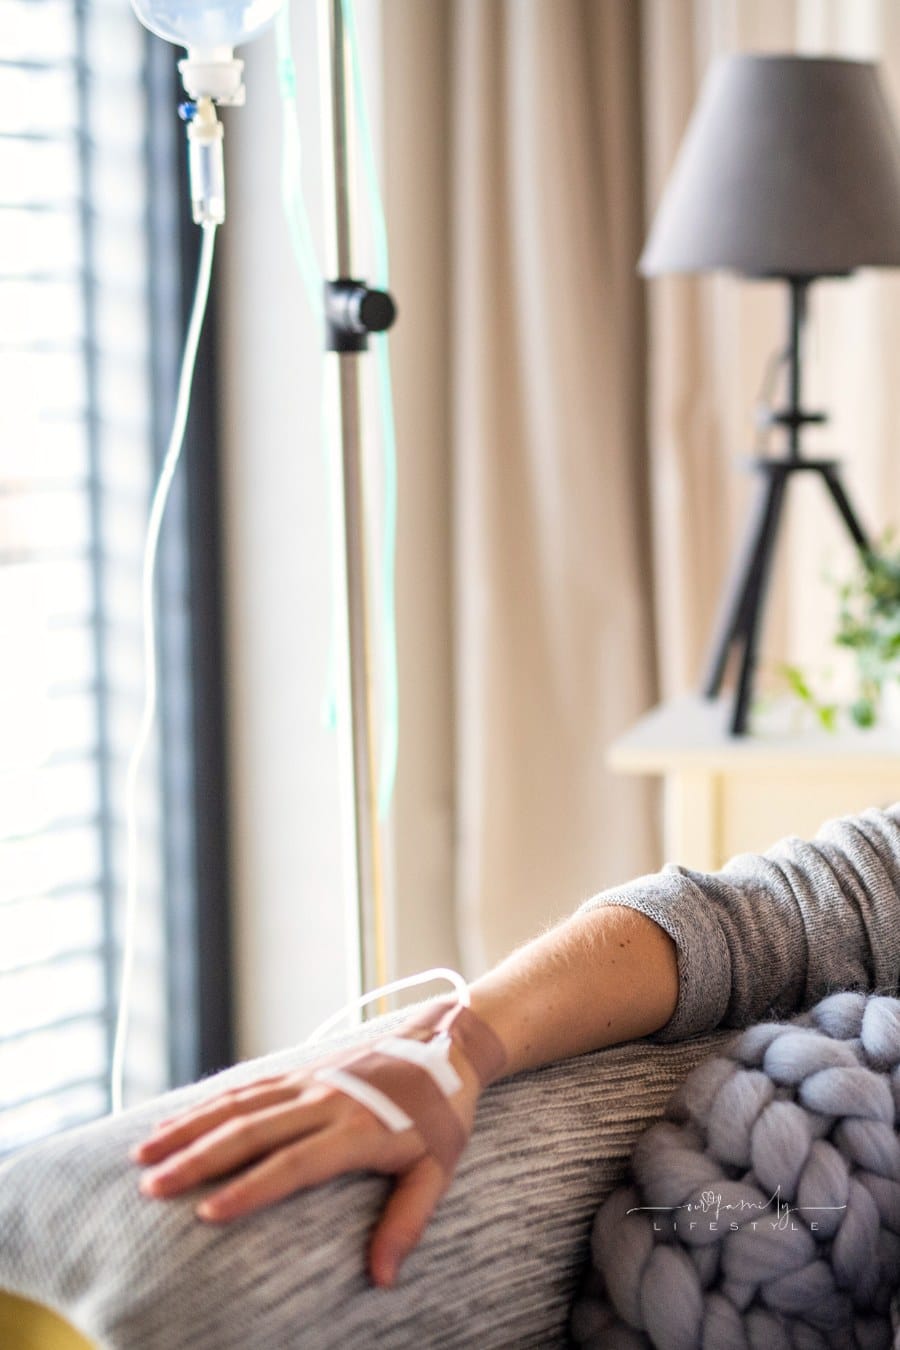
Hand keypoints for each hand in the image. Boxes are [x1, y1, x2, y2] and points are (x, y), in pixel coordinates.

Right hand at [130, 1043, 482, 1287]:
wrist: (447, 1042)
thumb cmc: (444, 1113)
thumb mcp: (438, 1169)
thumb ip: (407, 1222)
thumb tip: (382, 1279)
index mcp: (357, 1129)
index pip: (293, 1164)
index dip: (249, 1190)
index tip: (206, 1214)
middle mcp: (326, 1101)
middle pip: (251, 1131)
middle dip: (197, 1160)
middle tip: (152, 1187)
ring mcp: (310, 1080)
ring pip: (239, 1104)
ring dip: (189, 1127)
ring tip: (145, 1153)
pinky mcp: (302, 1069)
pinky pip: (247, 1087)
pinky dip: (207, 1104)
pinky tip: (174, 1121)